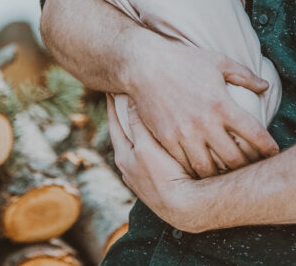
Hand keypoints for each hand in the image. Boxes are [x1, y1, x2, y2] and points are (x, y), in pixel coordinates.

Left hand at [107, 94, 204, 231]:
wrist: (184, 206)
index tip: (111, 88)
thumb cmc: (164, 176)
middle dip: (123, 116)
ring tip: (142, 113)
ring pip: (137, 145)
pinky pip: (150, 154)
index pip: (114, 123)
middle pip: (123, 134)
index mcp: (123, 155)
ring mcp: (141, 174)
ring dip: (138, 129)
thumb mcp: (146, 147)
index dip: (113, 105)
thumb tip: (129, 102)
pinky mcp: (157, 180)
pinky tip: (160, 137)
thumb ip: (137, 125)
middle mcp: (129, 166)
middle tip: (124, 96)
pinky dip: (150, 141)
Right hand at [124, 33, 278, 178]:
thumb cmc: (184, 61)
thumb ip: (244, 76)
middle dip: (248, 167)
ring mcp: (184, 134)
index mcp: (221, 104)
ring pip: (209, 169)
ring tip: (229, 174)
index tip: (273, 152)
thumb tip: (265, 86)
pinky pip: (186, 165)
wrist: (145, 65)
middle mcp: (205, 123)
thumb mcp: (218, 62)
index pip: (254, 133)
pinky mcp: (167, 140)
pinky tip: (204, 170)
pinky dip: (198, 171)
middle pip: (234, 159)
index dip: (268, 147)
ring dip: (222, 175)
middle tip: (253, 168)